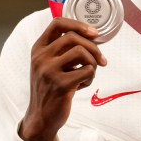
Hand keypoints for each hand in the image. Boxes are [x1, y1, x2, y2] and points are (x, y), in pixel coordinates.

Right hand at [19, 17, 106, 140]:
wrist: (41, 117)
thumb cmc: (51, 88)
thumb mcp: (49, 65)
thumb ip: (63, 50)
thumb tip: (92, 37)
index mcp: (39, 48)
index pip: (58, 23)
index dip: (79, 24)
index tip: (94, 33)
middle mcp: (41, 57)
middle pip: (73, 37)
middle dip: (93, 47)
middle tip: (101, 60)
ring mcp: (49, 71)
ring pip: (81, 52)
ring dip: (92, 63)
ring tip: (88, 74)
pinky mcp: (60, 85)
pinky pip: (87, 71)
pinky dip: (90, 78)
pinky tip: (83, 85)